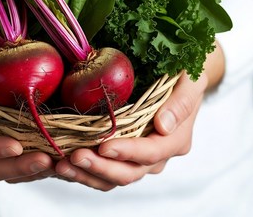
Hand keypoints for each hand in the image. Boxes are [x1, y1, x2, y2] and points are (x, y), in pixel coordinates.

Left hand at [54, 72, 207, 190]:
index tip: (104, 146)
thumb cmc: (184, 76)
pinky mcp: (124, 154)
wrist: (179, 79)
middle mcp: (158, 155)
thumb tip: (164, 126)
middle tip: (74, 157)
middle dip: (100, 167)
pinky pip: (105, 169)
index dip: (128, 151)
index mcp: (176, 139)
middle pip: (129, 172)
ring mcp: (139, 157)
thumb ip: (182, 102)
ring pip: (114, 177)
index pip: (152, 152)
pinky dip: (85, 170)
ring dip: (87, 173)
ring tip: (62, 164)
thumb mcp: (190, 81)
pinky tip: (64, 163)